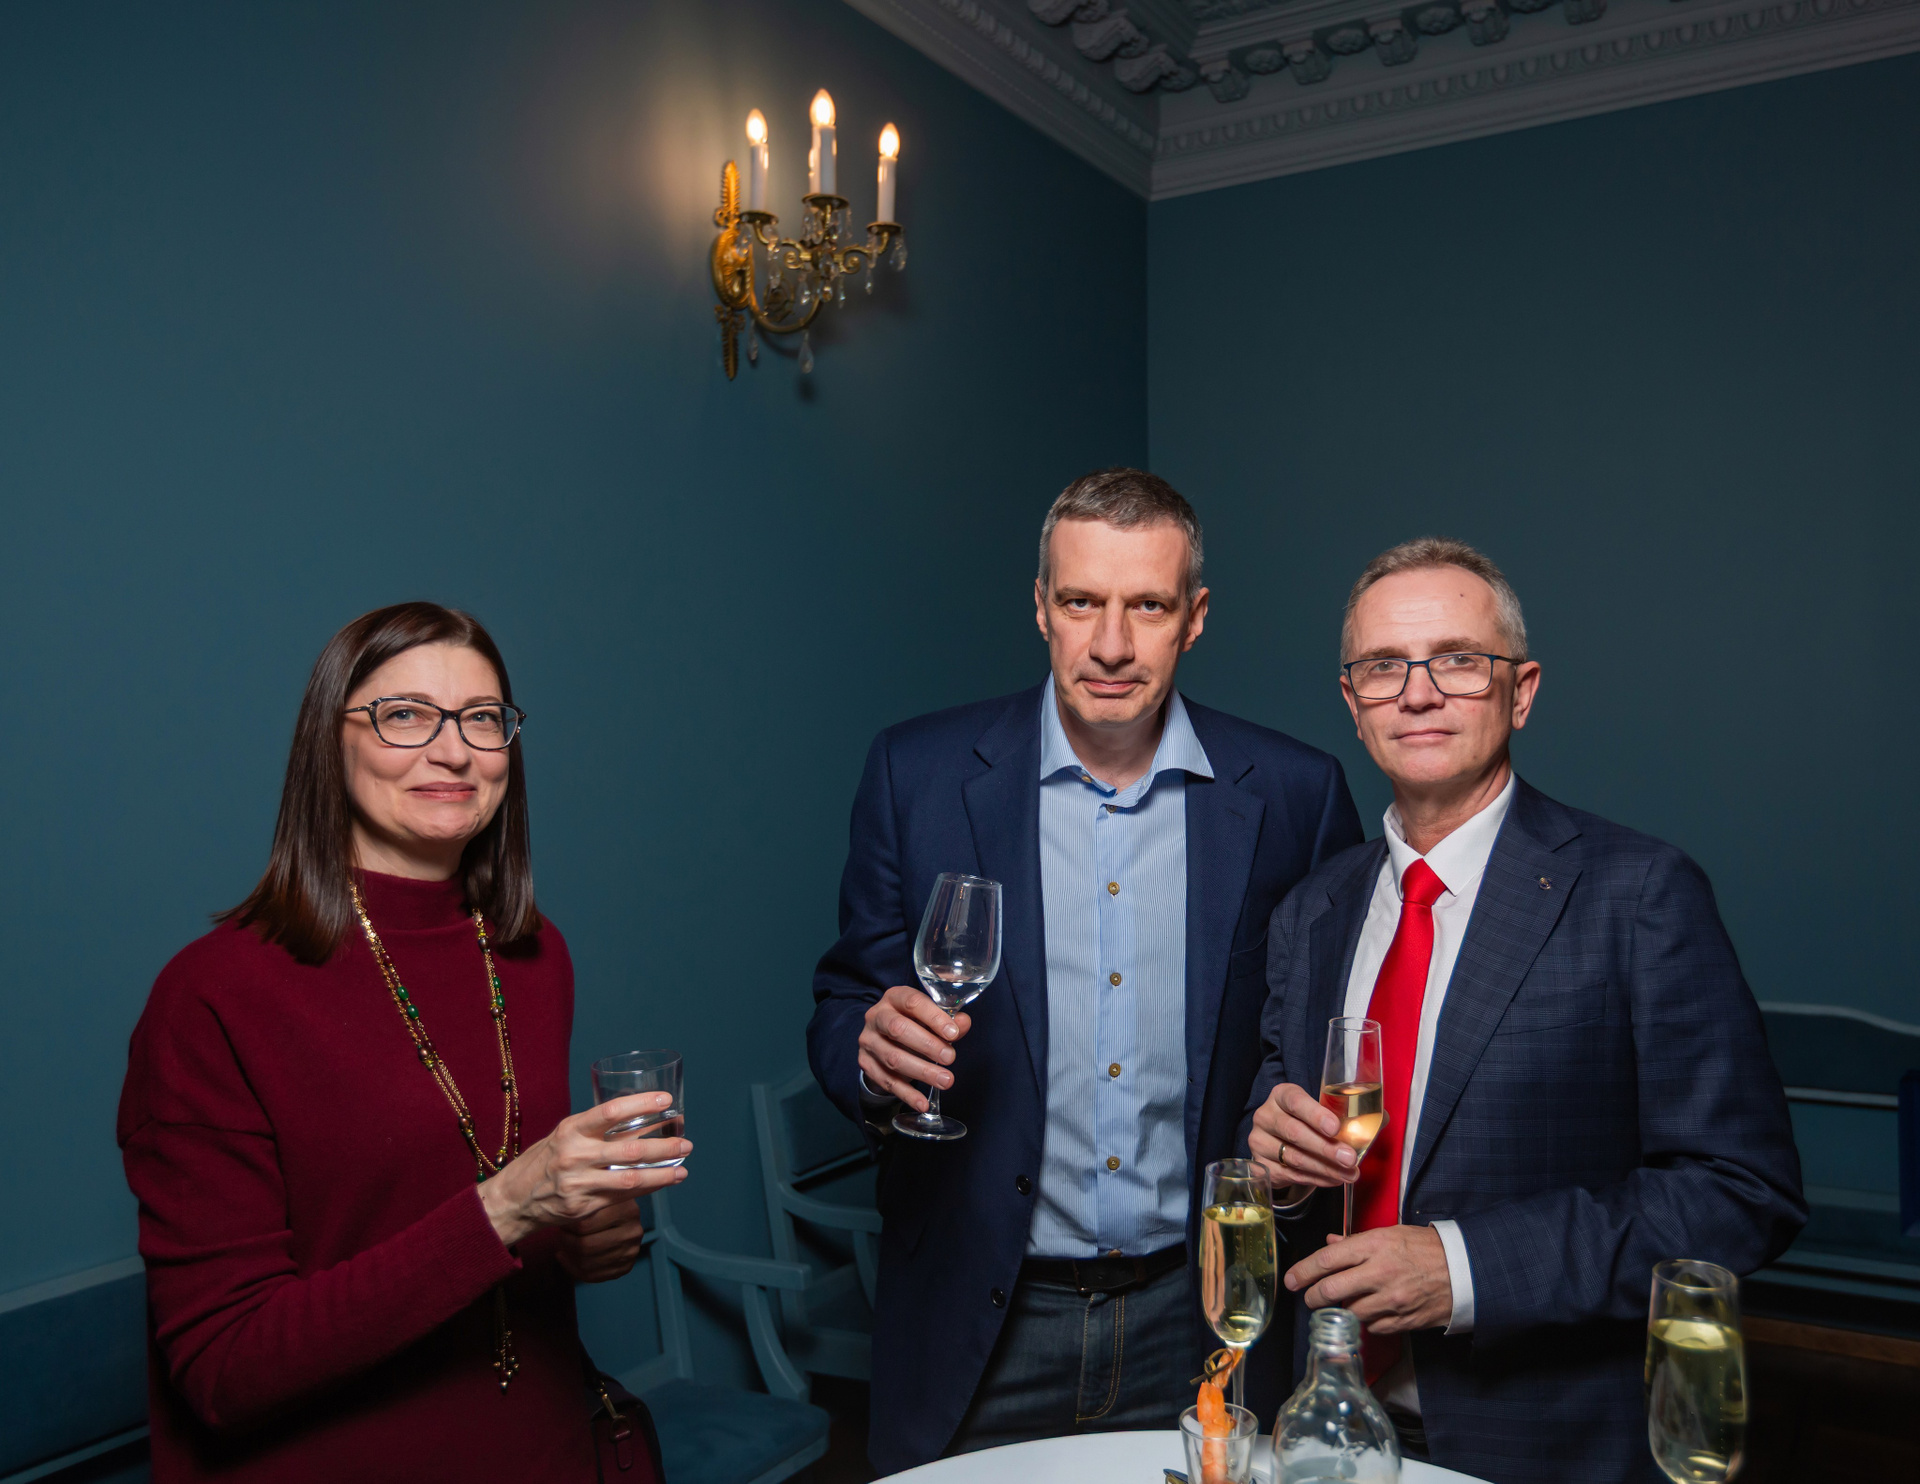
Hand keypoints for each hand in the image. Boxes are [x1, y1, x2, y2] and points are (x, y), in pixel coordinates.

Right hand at [478, 1092, 690, 1247]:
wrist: (513, 1200)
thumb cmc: (544, 1160)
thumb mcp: (565, 1136)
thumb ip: (597, 1131)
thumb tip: (644, 1121)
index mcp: (570, 1130)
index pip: (610, 1111)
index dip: (641, 1104)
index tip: (666, 1100)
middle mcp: (574, 1155)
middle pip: (628, 1149)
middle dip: (663, 1147)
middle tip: (686, 1144)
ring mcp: (578, 1184)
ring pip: (630, 1178)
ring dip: (662, 1174)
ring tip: (682, 1169)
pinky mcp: (583, 1208)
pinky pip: (622, 1196)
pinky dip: (646, 1189)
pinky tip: (663, 1183)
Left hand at [555, 1200, 645, 1284]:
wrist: (625, 1217)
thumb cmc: (607, 1203)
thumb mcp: (600, 1193)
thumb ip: (586, 1198)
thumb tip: (561, 1207)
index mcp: (628, 1210)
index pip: (586, 1225)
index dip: (567, 1225)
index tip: (561, 1220)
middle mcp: (633, 1233)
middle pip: (586, 1246)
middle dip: (566, 1241)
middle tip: (559, 1234)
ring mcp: (630, 1252)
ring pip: (587, 1263)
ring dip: (568, 1255)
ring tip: (562, 1244)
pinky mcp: (625, 1267)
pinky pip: (591, 1276)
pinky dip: (573, 1268)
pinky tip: (566, 1257)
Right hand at [858, 984, 972, 1112]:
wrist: (883, 1037)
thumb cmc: (913, 1023)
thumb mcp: (930, 1017)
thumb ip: (948, 1020)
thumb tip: (963, 1023)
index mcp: (894, 997)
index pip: (912, 1002)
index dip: (934, 1017)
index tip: (954, 1033)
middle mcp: (876, 1016)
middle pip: (898, 1029)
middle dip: (927, 1045)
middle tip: (950, 1058)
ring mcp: (868, 1040)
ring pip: (892, 1058)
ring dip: (922, 1071)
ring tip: (946, 1081)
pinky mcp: (865, 1063)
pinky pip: (886, 1081)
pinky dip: (907, 1094)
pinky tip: (923, 1103)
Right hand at [1250, 1083, 1357, 1190]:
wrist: (1279, 1140)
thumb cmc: (1306, 1121)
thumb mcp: (1317, 1110)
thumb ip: (1340, 1114)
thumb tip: (1374, 1124)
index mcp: (1280, 1095)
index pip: (1295, 1101)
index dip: (1315, 1115)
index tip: (1335, 1128)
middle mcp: (1266, 1116)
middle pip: (1295, 1132)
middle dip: (1326, 1148)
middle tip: (1349, 1158)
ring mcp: (1260, 1141)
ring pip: (1295, 1158)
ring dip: (1326, 1168)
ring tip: (1349, 1174)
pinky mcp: (1261, 1165)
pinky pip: (1292, 1175)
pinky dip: (1317, 1179)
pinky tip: (1334, 1179)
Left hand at [1283, 1225, 1452, 1334]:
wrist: (1465, 1271)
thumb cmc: (1426, 1248)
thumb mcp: (1390, 1234)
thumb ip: (1356, 1242)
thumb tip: (1330, 1244)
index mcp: (1374, 1246)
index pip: (1327, 1260)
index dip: (1303, 1271)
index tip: (1291, 1279)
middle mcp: (1379, 1273)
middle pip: (1331, 1291)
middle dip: (1313, 1297)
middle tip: (1308, 1298)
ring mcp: (1390, 1300)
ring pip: (1349, 1311)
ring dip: (1342, 1309)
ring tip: (1346, 1301)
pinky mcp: (1401, 1321)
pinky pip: (1370, 1326)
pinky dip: (1365, 1320)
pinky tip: (1370, 1309)